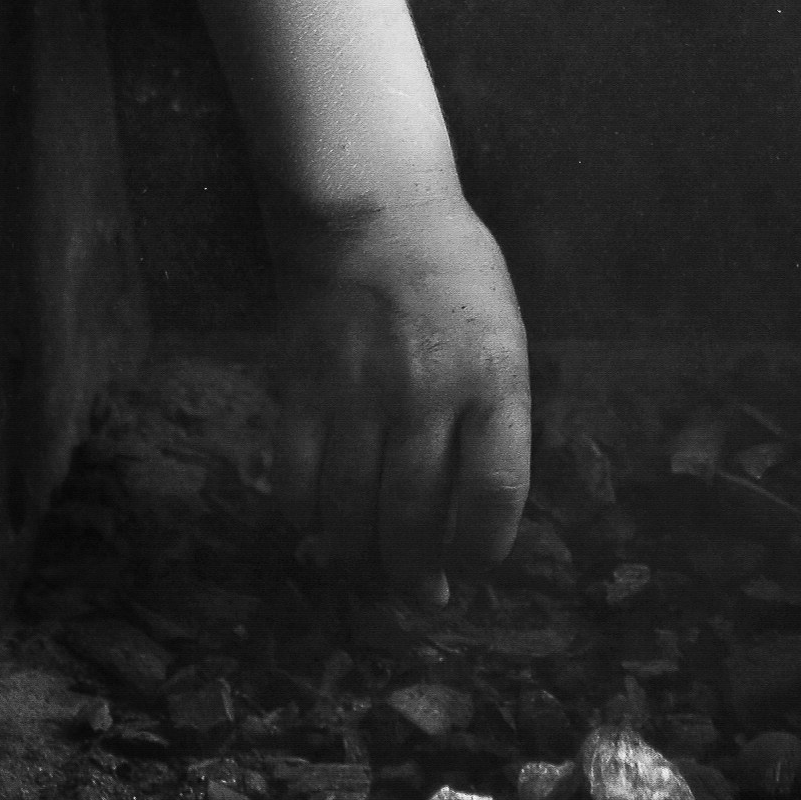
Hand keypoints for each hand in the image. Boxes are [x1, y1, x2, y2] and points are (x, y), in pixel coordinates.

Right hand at [268, 187, 530, 603]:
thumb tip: (473, 504)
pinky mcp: (302, 387)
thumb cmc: (452, 269)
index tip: (474, 566)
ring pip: (354, 513)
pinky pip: (298, 478)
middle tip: (420, 596)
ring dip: (361, 559)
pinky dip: (305, 518)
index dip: (484, 550)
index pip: (495, 496)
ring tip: (369, 572)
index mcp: (492, 380)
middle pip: (419, 520)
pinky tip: (317, 527)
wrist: (372, 204)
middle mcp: (428, 396)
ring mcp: (359, 395)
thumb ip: (494, 413)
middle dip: (419, 575)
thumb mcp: (502, 332)